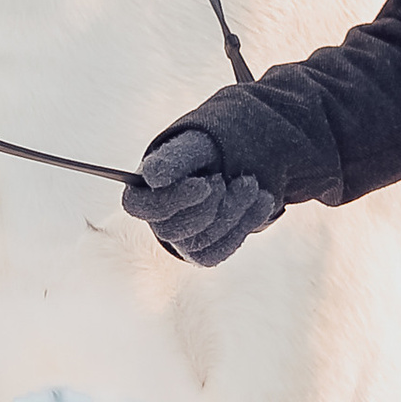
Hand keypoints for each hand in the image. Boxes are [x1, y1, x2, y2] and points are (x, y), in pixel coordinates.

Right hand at [122, 125, 281, 268]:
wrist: (233, 166)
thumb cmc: (203, 153)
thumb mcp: (192, 147)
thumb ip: (173, 159)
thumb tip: (152, 176)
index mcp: (143, 193)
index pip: (139, 207)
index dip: (172, 199)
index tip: (204, 184)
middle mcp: (158, 222)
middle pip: (172, 230)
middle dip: (207, 205)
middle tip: (224, 179)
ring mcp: (181, 242)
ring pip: (201, 241)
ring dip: (233, 209)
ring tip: (250, 183)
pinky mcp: (205, 254)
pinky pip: (221, 250)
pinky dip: (246, 223)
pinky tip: (262, 200)